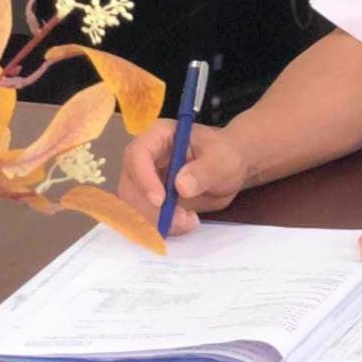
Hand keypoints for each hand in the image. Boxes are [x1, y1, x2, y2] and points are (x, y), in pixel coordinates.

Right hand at [116, 119, 250, 236]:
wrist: (231, 168)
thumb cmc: (225, 154)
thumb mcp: (222, 159)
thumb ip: (204, 170)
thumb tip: (180, 186)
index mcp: (160, 136)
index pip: (137, 154)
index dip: (143, 178)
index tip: (161, 200)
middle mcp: (146, 157)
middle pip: (130, 185)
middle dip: (151, 208)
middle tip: (180, 218)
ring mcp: (144, 179)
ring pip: (135, 206)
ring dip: (157, 220)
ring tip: (189, 221)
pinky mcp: (149, 199)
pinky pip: (146, 217)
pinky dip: (162, 225)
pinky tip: (186, 223)